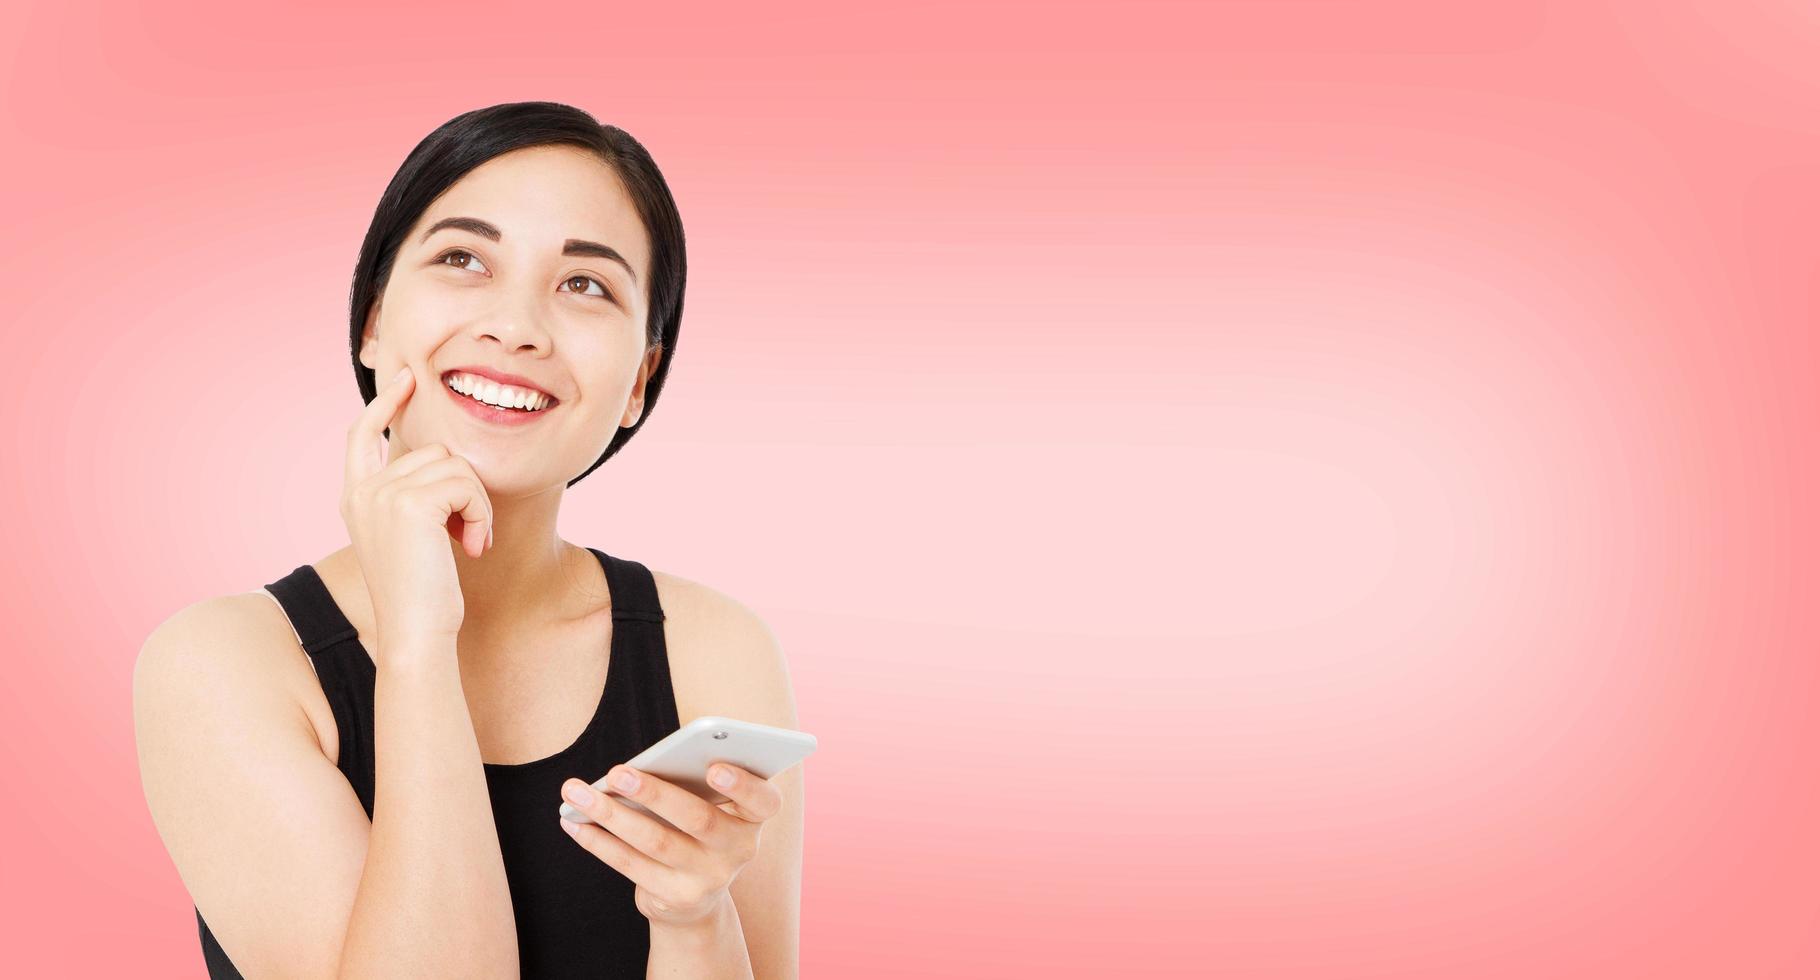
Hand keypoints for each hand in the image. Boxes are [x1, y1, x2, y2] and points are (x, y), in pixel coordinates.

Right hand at [341, 366, 494, 653]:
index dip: (384, 403)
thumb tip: (444, 459)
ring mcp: (383, 494)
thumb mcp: (410, 538)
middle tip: (467, 535)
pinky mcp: (411, 503)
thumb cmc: (423, 594)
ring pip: (456, 466)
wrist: (417, 632)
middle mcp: (363, 491)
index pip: (361, 434)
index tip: (408, 379)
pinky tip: (474, 547)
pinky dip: (481, 515)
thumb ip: (413, 497)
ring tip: (469, 543)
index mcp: (355, 498)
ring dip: (477, 505)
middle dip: (464, 490)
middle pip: (435, 452)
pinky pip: (467, 485)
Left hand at [558, 763, 782, 927]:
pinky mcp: (675, 898)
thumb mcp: (709, 806)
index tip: (714, 767)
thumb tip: (635, 770)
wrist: (697, 897)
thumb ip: (691, 784)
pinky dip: (599, 842)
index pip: (764, 801)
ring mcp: (708, 879)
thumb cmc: (698, 827)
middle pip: (697, 819)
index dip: (743, 785)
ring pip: (656, 842)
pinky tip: (575, 823)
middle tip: (616, 771)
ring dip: (611, 814)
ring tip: (577, 792)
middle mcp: (738, 851)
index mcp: (753, 819)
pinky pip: (631, 865)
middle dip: (655, 793)